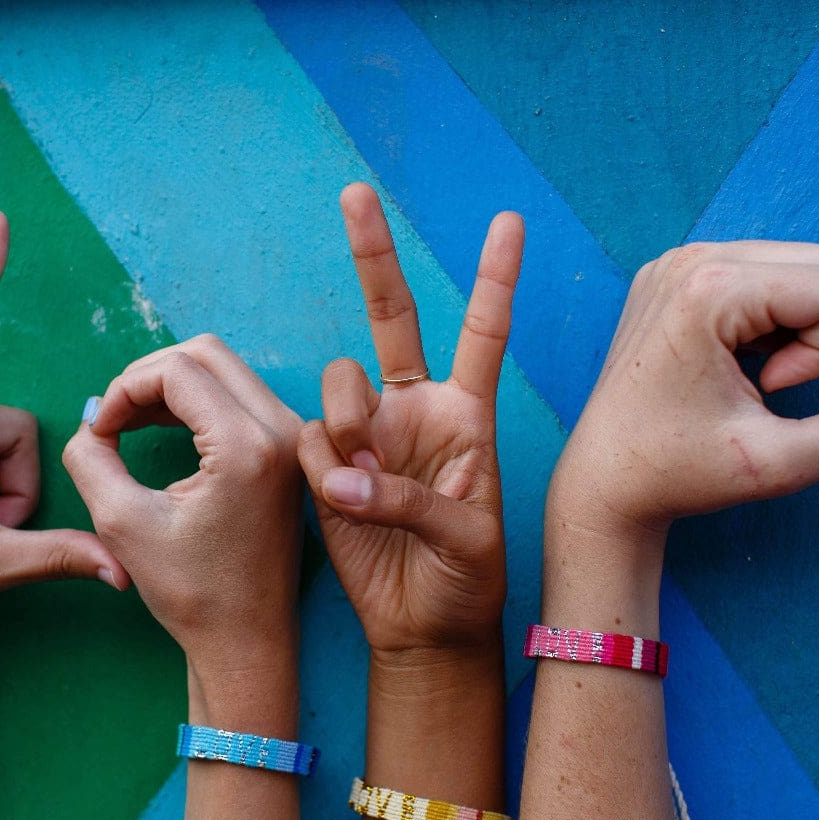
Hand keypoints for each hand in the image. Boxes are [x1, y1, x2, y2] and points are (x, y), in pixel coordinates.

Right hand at [62, 336, 303, 707]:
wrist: (248, 639)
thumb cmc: (192, 593)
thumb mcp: (122, 523)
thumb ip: (90, 457)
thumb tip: (92, 419)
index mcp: (247, 447)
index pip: (177, 370)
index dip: (123, 388)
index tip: (99, 430)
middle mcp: (283, 431)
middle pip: (207, 353)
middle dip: (148, 375)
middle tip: (113, 418)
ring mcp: (294, 439)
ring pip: (225, 369)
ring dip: (172, 385)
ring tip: (129, 423)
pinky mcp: (291, 451)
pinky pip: (241, 395)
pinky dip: (197, 401)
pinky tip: (162, 428)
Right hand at [297, 183, 524, 661]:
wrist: (423, 624)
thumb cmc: (466, 580)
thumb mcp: (465, 538)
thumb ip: (409, 498)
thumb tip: (342, 476)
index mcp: (467, 416)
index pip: (483, 334)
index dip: (494, 278)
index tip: (508, 220)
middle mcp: (414, 411)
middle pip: (392, 318)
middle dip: (373, 257)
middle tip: (355, 195)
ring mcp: (367, 434)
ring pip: (338, 384)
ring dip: (345, 424)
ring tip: (362, 483)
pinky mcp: (328, 464)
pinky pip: (310, 439)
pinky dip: (321, 466)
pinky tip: (341, 499)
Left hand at [551, 241, 818, 544]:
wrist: (602, 481)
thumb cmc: (676, 474)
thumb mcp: (781, 461)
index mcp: (710, 289)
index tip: (778, 392)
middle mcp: (692, 258)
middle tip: (773, 386)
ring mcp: (680, 262)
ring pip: (804, 270)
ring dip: (806, 326)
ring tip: (756, 378)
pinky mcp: (678, 276)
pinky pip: (768, 277)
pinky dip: (779, 319)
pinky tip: (741, 361)